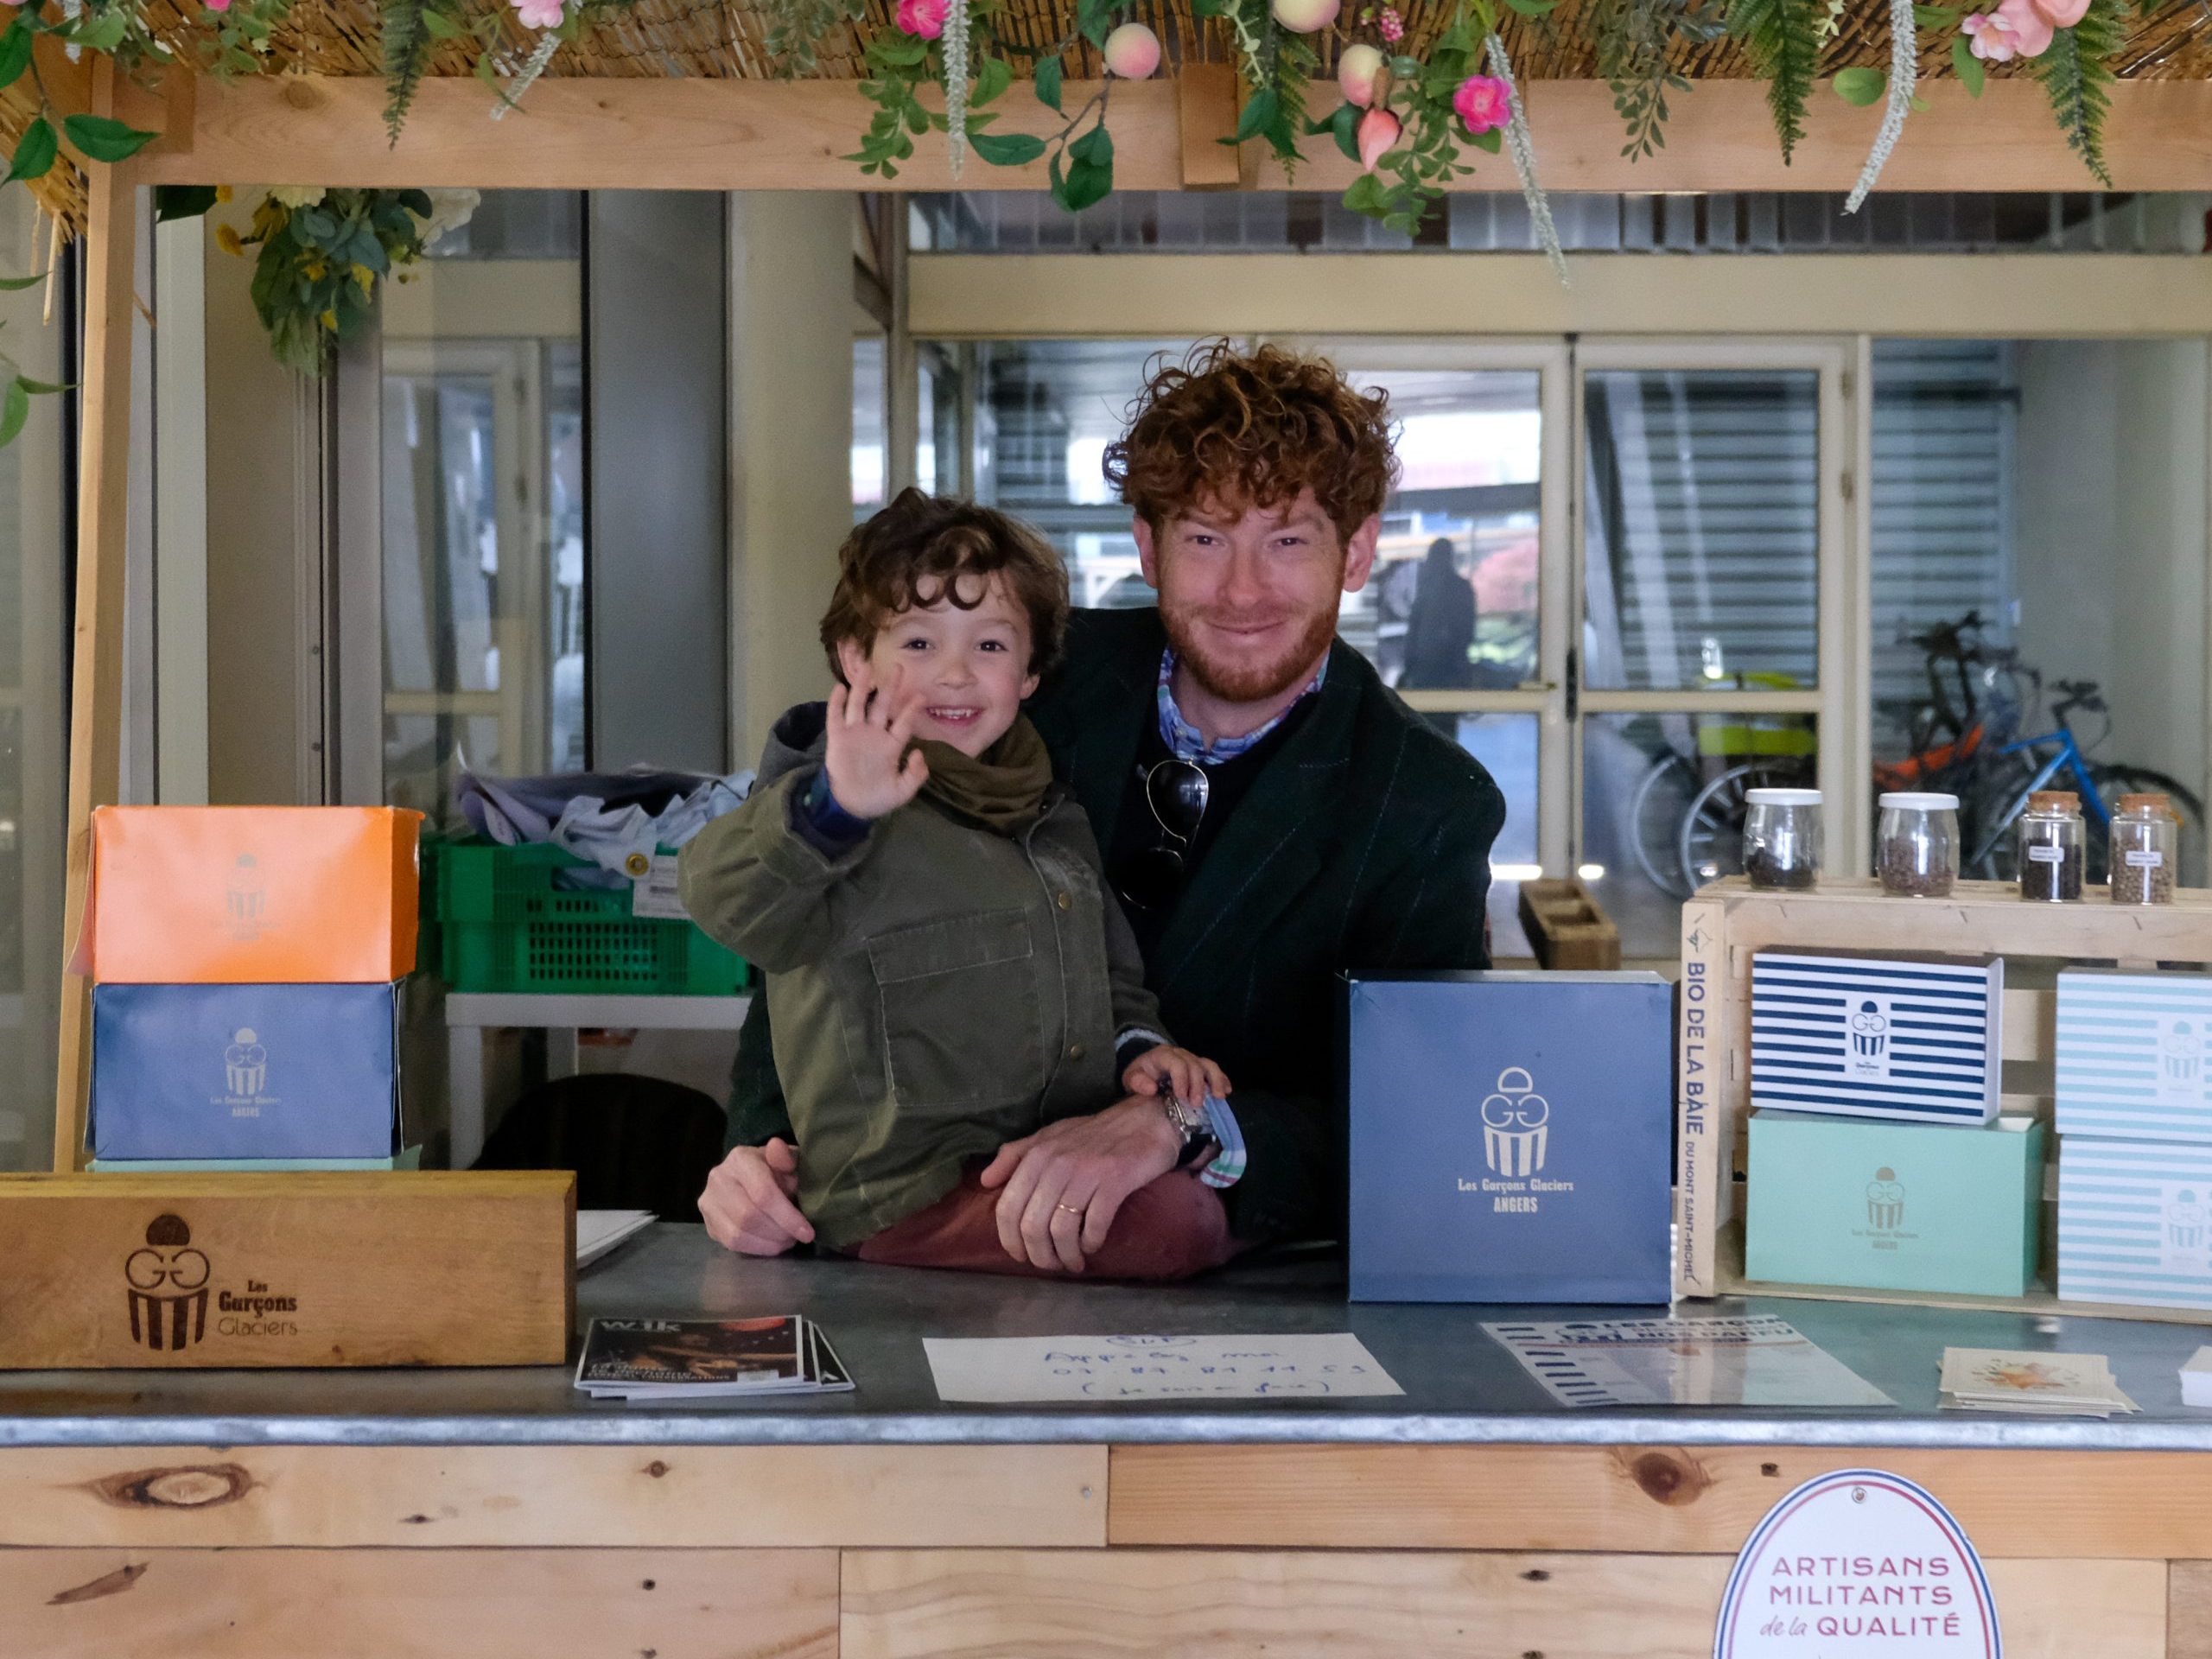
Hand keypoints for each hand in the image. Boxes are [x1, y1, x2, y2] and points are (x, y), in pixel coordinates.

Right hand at [697, 1138, 814, 1255]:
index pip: (763, 1193)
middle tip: (797, 1238)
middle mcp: (718, 1178)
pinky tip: (772, 1245)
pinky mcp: (708, 1223)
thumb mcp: (789, 1160)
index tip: (807, 1232)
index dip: (787, 1217)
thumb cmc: (777, 1169)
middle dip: (778, 1232)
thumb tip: (778, 1148)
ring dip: (768, 1244)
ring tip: (787, 1241)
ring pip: (738, 1234)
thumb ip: (786, 1157)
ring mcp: (708, 1202)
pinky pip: (731, 1244)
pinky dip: (756, 1249)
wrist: (751, 1176)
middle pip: (749, 1216)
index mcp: (740, 1159)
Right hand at [823, 663, 927, 820]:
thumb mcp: (903, 791)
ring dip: (862, 686)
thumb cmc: (878, 798)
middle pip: (883, 706)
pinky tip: (840, 688)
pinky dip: (837, 703)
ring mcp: (855, 734)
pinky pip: (836, 717)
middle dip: (890, 687)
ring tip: (867, 667)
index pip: (903, 723)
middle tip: (898, 667)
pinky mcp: (837, 738)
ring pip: (859, 705)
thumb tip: (919, 754)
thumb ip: (915, 775)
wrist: (851, 807)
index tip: (921, 695)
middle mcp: (874, 734)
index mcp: (892, 745)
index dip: (911, 710)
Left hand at [978, 1096, 1181, 1271]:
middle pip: (1033, 1226)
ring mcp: (1086, 1173)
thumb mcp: (1049, 1136)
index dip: (1010, 1240)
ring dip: (1066, 1255)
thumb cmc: (1094, 1133)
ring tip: (1073, 1262)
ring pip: (1062, 1230)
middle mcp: (1056, 1164)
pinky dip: (1091, 1242)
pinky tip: (1092, 1245)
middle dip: (1039, 1255)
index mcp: (1036, 1156)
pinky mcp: (1115, 1182)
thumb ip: (1014, 1155)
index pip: (1008, 1208)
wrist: (1146, 1120)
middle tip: (1051, 1264)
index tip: (1021, 1256)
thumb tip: (985, 1181)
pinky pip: (1094, 1224)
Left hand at [1122, 1044, 1229, 1105]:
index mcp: (1162, 1055)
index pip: (1176, 1063)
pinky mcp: (1199, 1065)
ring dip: (1215, 1080)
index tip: (1181, 1097)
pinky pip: (1213, 1069)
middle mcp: (1180, 1054)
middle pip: (1194, 1065)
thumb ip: (1137, 1082)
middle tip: (1197, 1104)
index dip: (1181, 1079)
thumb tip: (1151, 1089)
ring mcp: (1191, 1058)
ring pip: (1208, 1064)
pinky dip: (1222, 1079)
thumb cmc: (1140, 1075)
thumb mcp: (1131, 1078)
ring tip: (1219, 1097)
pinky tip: (1227, 1091)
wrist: (1145, 1067)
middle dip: (1197, 1085)